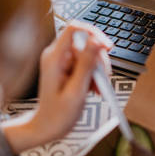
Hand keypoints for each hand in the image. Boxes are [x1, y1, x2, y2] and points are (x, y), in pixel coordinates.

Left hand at [1, 21, 111, 153]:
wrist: (48, 127)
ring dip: (97, 70)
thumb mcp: (76, 90)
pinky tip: (93, 89)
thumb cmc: (58, 114)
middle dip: (98, 60)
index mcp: (54, 57)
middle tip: (102, 79)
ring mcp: (61, 61)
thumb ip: (86, 64)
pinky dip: (93, 75)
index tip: (107, 47)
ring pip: (88, 54)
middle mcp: (56, 55)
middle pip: (85, 42)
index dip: (93, 33)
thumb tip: (96, 42)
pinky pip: (86, 63)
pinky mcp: (67, 67)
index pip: (74, 28)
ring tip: (96, 89)